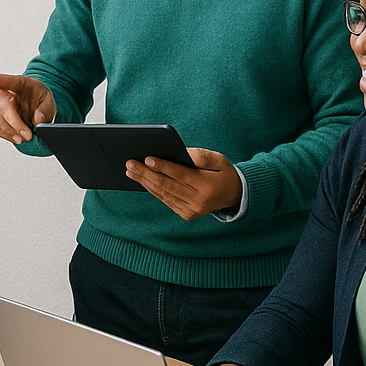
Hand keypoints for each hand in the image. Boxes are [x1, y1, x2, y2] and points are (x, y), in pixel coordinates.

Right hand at [0, 73, 56, 143]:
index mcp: (20, 83)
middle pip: (4, 106)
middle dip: (15, 124)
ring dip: (10, 132)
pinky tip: (15, 138)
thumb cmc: (38, 100)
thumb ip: (45, 110)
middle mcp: (3, 92)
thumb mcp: (48, 102)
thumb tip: (39, 120)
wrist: (33, 106)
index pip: (8, 80)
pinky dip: (6, 135)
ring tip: (22, 139)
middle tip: (27, 136)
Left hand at [126, 147, 242, 219]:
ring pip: (164, 194)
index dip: (163, 166)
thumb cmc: (223, 172)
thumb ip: (203, 156)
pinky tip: (142, 181)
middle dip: (146, 174)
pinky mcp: (187, 214)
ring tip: (130, 171)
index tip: (148, 158)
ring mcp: (192, 210)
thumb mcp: (220, 159)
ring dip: (145, 182)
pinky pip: (166, 201)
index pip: (180, 175)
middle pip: (167, 185)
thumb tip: (184, 151)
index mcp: (207, 186)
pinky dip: (153, 190)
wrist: (235, 195)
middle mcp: (199, 201)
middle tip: (130, 164)